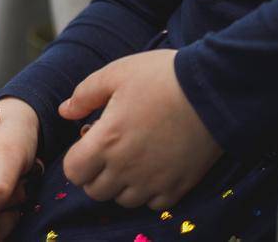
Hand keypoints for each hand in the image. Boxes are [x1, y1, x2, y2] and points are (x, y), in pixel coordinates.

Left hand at [57, 49, 221, 208]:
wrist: (213, 89)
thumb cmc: (161, 77)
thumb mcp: (116, 73)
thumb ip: (84, 94)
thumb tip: (64, 111)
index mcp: (106, 141)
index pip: (73, 172)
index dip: (77, 158)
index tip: (90, 141)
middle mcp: (127, 168)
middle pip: (95, 191)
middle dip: (95, 172)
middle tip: (110, 149)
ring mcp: (153, 181)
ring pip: (123, 200)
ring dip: (121, 184)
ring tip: (133, 157)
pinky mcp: (179, 187)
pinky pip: (153, 204)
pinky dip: (149, 192)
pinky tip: (155, 167)